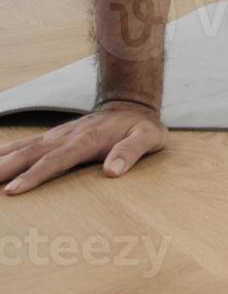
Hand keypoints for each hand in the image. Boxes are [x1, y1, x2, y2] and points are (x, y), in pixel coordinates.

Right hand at [1, 101, 167, 194]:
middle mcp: (66, 136)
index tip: (14, 189)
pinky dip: (4, 151)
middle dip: (5, 169)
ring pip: (23, 148)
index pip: (56, 160)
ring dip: (0, 160)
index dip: (35, 175)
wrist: (131, 104)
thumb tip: (112, 172)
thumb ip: (130, 152)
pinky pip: (24, 144)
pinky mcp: (53, 137)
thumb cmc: (140, 126)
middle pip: (31, 153)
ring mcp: (57, 135)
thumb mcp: (148, 137)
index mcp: (86, 140)